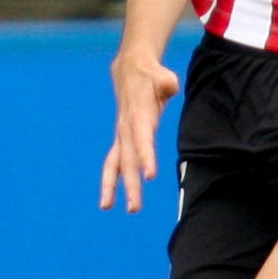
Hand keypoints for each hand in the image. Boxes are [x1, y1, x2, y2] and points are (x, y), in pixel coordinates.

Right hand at [99, 52, 180, 212]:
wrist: (129, 70)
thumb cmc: (150, 77)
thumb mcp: (162, 75)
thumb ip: (166, 82)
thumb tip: (169, 86)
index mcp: (139, 116)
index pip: (143, 139)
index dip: (146, 157)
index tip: (150, 176)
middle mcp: (126, 129)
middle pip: (128, 160)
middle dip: (131, 184)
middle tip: (134, 208)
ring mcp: (121, 135)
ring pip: (115, 164)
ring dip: (112, 186)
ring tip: (108, 207)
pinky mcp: (121, 140)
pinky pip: (114, 163)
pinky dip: (111, 180)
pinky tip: (109, 200)